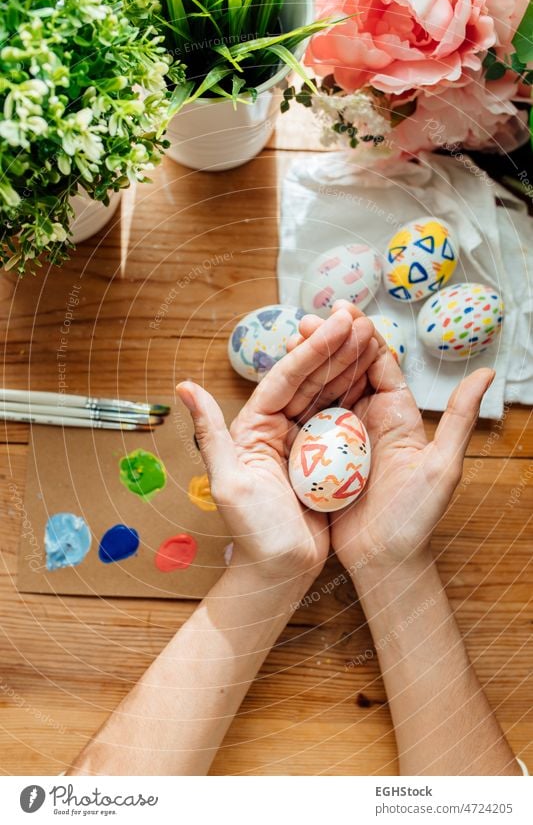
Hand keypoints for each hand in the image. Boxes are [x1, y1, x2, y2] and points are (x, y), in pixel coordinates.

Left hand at [176, 308, 377, 591]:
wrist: (281, 571)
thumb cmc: (254, 534)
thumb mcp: (230, 483)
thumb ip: (210, 433)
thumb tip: (184, 387)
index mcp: (253, 428)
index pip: (284, 379)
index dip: (312, 350)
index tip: (338, 323)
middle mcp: (276, 428)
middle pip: (308, 380)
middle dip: (332, 348)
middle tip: (359, 318)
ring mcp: (301, 440)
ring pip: (326, 393)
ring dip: (347, 364)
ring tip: (370, 334)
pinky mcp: (323, 456)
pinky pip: (341, 417)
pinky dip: (357, 393)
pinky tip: (374, 373)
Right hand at [289, 307, 494, 573]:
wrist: (385, 562)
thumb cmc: (416, 518)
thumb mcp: (442, 467)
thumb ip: (460, 419)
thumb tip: (486, 373)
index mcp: (398, 416)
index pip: (380, 364)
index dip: (360, 337)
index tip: (340, 313)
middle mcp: (371, 420)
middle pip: (347, 371)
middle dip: (327, 343)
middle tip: (303, 322)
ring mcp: (345, 437)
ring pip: (325, 391)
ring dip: (309, 365)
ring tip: (288, 342)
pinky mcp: (324, 456)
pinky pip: (309, 420)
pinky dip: (296, 399)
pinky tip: (280, 384)